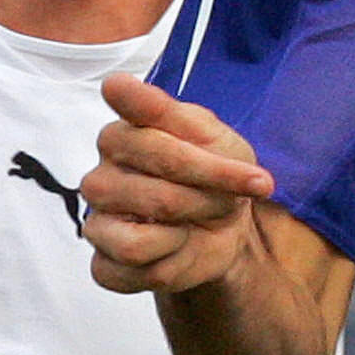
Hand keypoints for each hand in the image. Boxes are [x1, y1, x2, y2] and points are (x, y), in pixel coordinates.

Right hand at [81, 73, 274, 293]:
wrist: (226, 227)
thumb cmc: (216, 172)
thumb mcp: (209, 134)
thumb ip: (163, 110)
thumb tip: (112, 83)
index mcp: (120, 136)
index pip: (155, 145)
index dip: (211, 167)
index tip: (256, 179)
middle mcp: (100, 177)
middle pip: (159, 196)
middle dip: (208, 202)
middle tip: (225, 200)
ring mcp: (97, 222)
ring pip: (137, 240)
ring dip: (186, 233)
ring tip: (195, 221)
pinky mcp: (104, 263)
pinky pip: (130, 271)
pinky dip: (168, 264)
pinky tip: (175, 248)